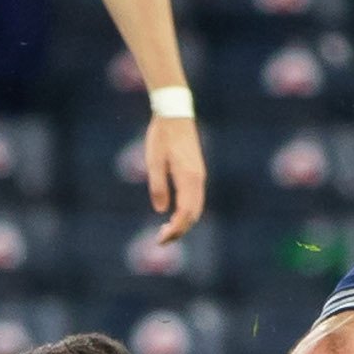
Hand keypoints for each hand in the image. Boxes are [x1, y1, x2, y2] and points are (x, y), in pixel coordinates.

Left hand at [145, 112, 206, 241]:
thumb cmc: (162, 136)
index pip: (185, 213)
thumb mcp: (154, 161)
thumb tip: (161, 211)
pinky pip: (196, 199)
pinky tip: (174, 214)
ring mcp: (200, 176)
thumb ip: (158, 186)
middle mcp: (198, 180)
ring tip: (166, 230)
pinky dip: (187, 212)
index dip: (175, 229)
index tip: (160, 239)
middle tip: (161, 239)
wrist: (175, 114)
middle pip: (193, 214)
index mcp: (188, 178)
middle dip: (179, 230)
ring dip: (184, 222)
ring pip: (196, 208)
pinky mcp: (197, 172)